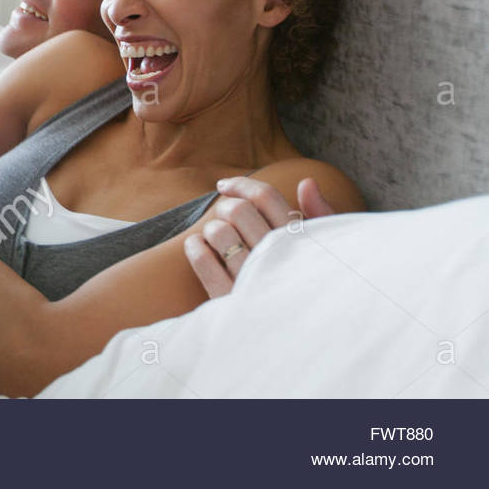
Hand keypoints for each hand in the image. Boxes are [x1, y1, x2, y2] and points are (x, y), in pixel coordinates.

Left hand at [184, 176, 336, 297]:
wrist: (302, 340)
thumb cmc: (315, 285)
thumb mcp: (327, 252)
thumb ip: (320, 216)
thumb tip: (306, 182)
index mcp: (301, 242)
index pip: (265, 196)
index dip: (241, 185)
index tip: (224, 186)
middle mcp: (277, 258)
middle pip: (237, 210)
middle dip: (226, 208)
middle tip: (225, 218)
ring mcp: (252, 280)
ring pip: (218, 232)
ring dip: (211, 229)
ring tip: (217, 239)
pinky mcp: (229, 301)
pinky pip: (201, 260)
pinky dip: (195, 248)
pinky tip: (199, 249)